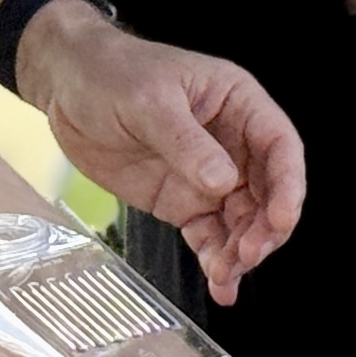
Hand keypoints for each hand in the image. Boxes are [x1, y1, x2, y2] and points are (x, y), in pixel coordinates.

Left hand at [14, 4, 306, 303]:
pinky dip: (216, 260)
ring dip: (241, 251)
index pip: (279, 147)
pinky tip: (219, 283)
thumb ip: (186, 143)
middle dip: (264, 228)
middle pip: (267, 192)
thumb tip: (222, 182)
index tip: (281, 219)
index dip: (288, 185)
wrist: (67, 87)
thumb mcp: (149, 101)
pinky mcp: (182, 201)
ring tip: (226, 276)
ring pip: (242, 221)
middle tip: (249, 254)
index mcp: (237, 104)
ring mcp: (208, 176)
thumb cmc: (113, 73)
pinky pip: (210, 235)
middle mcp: (232, 142)